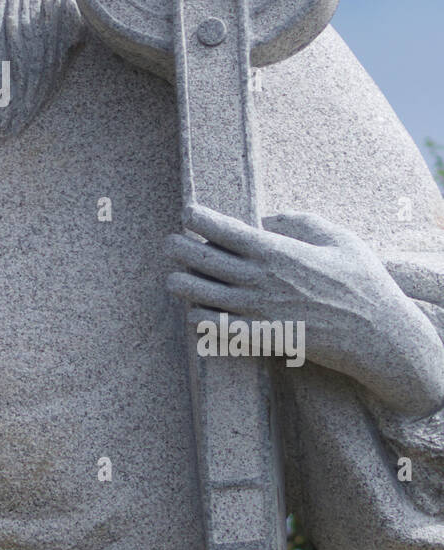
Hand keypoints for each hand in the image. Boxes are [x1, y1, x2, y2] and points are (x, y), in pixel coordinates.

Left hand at [165, 203, 443, 419]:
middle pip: (198, 258)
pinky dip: (198, 317)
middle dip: (177, 247)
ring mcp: (256, 310)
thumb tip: (267, 218)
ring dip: (181, 282)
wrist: (378, 336)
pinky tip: (196, 310)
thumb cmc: (362, 282)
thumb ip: (300, 221)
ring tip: (177, 276)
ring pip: (196, 293)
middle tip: (171, 243)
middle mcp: (259, 279)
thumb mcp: (338, 238)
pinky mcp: (259, 337)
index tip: (187, 212)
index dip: (196, 216)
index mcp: (276, 250)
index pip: (220, 228)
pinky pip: (213, 328)